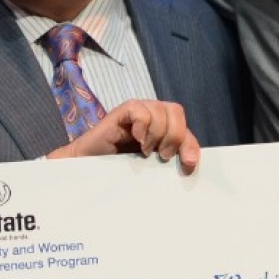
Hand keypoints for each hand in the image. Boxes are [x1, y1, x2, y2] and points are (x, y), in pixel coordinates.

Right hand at [47, 100, 201, 172]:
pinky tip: (137, 139)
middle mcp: (152, 117)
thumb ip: (168, 163)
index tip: (188, 163)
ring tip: (145, 151)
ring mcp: (137, 113)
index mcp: (163, 131)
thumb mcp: (151, 169)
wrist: (87, 169)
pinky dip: (142, 124)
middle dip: (175, 136)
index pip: (186, 129)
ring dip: (157, 132)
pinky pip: (139, 108)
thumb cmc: (118, 170)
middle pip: (176, 112)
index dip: (191, 144)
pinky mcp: (121, 112)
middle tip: (163, 155)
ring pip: (160, 109)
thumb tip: (190, 166)